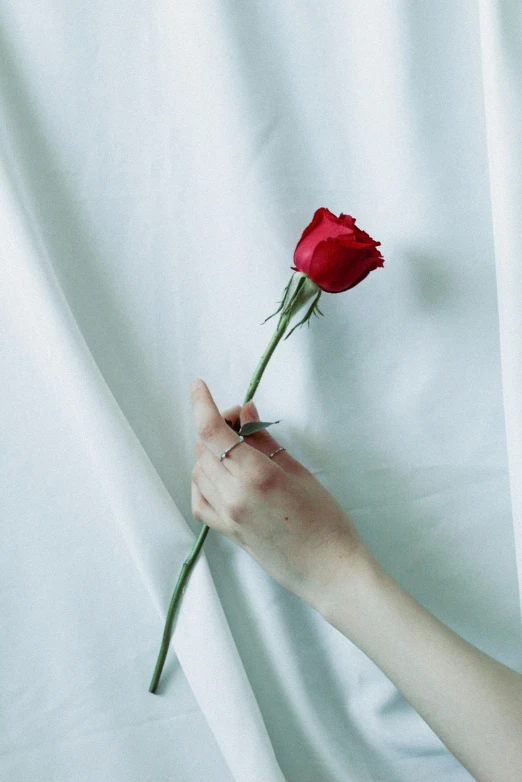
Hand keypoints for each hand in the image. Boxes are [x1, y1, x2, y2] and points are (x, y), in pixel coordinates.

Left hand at [189, 378, 367, 609]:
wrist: (329, 569)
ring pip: (199, 471)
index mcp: (256, 476)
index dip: (202, 404)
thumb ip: (265, 440)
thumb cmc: (326, 520)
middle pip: (204, 448)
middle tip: (242, 421)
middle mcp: (234, 496)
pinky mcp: (227, 532)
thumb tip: (246, 413)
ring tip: (238, 448)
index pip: (213, 431)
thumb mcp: (298, 471)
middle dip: (217, 426)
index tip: (198, 386)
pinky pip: (200, 500)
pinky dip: (203, 481)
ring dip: (210, 452)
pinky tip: (221, 474)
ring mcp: (227, 516)